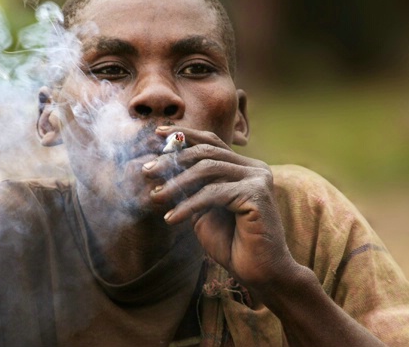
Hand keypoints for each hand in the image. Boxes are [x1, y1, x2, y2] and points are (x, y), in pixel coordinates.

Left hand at [142, 126, 296, 296]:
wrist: (260, 274)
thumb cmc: (232, 244)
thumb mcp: (203, 211)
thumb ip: (190, 189)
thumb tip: (160, 169)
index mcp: (243, 167)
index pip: (212, 142)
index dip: (184, 135)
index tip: (157, 134)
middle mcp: (254, 167)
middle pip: (207, 151)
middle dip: (173, 160)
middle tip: (147, 171)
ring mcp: (258, 178)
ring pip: (208, 168)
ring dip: (177, 182)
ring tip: (156, 197)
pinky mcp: (257, 193)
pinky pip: (214, 193)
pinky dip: (189, 205)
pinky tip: (172, 219)